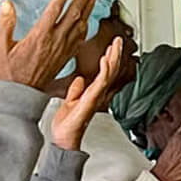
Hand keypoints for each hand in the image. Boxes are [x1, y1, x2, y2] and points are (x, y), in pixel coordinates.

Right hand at [0, 0, 96, 90]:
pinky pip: (80, 38)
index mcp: (39, 36)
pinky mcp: (66, 56)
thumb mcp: (0, 47)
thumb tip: (8, 5)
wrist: (21, 95)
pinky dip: (86, 26)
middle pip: (73, 14)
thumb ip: (5, 24)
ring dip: (88, 9)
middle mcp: (55, 41)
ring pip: (80, 25)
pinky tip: (88, 20)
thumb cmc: (9, 73)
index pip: (55, 9)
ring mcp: (63, 49)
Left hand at [49, 36, 123, 150]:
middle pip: (110, 71)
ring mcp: (95, 97)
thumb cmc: (66, 126)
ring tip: (114, 45)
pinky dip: (105, 70)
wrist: (63, 139)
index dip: (109, 59)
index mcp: (92, 93)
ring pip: (109, 74)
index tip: (110, 46)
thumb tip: (79, 80)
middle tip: (118, 40)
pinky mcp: (91, 100)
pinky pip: (101, 83)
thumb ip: (75, 91)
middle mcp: (96, 94)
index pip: (104, 72)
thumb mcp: (68, 103)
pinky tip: (105, 60)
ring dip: (113, 58)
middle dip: (115, 54)